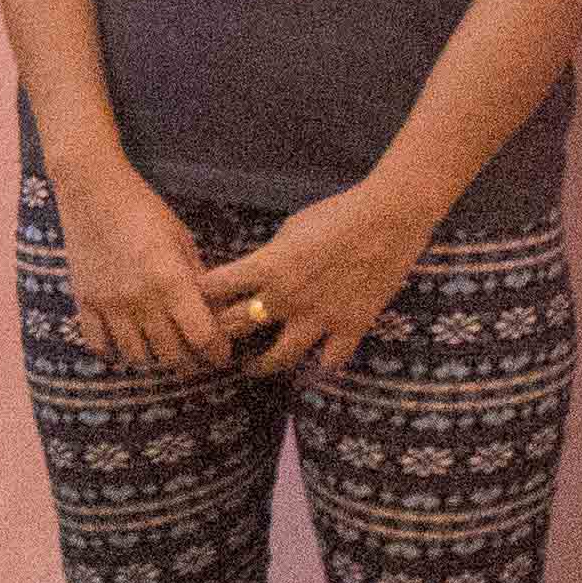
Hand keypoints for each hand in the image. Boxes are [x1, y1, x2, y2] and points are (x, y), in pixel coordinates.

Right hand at [52, 167, 224, 373]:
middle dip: (189, 361)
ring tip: (161, 349)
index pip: (202, 336)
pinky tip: (125, 342)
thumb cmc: (144, 210)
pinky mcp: (85, 302)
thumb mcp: (181, 239)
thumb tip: (216, 311)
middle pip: (171, 354)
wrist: (92, 191)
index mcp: (171, 280)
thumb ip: (197, 278)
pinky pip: (99, 345)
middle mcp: (141, 299)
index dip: (216, 352)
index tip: (221, 354)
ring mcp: (109, 304)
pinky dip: (114, 351)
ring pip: (137, 356)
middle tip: (195, 357)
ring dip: (154, 358)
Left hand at [217, 184, 438, 381]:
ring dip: (260, 365)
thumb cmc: (337, 214)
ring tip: (252, 367)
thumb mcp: (291, 229)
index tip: (194, 302)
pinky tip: (312, 369)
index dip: (199, 296)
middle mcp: (286, 298)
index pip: (214, 288)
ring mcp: (318, 318)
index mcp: (267, 267)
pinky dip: (319, 367)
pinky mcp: (349, 328)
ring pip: (278, 357)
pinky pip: (329, 361)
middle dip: (219, 335)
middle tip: (213, 342)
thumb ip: (271, 256)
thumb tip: (259, 271)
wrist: (387, 220)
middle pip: (235, 327)